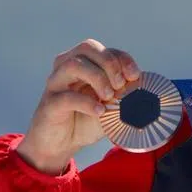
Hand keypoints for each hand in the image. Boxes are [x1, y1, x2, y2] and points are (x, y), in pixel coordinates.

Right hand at [16, 39, 140, 174]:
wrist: (60, 145)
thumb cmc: (86, 120)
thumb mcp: (111, 105)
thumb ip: (124, 94)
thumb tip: (142, 85)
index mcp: (83, 64)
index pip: (104, 49)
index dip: (122, 59)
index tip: (135, 75)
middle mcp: (66, 68)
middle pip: (87, 47)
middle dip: (110, 63)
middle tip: (120, 85)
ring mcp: (55, 84)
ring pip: (74, 65)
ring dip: (98, 78)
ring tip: (108, 97)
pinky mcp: (49, 104)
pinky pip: (66, 97)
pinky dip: (87, 102)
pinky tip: (99, 111)